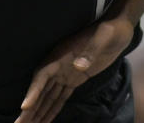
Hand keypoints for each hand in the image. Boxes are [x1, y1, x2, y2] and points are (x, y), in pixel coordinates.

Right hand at [15, 18, 134, 122]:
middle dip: (30, 108)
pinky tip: (45, 120)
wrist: (119, 29)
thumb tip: (78, 66)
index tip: (25, 106)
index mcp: (61, 54)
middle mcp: (59, 65)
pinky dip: (52, 110)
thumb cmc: (110, 30)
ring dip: (38, 112)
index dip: (33, 91)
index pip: (42, 75)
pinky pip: (60, 97)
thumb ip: (91, 51)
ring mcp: (66, 73)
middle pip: (40, 90)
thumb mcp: (103, 36)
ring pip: (48, 97)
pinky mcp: (75, 79)